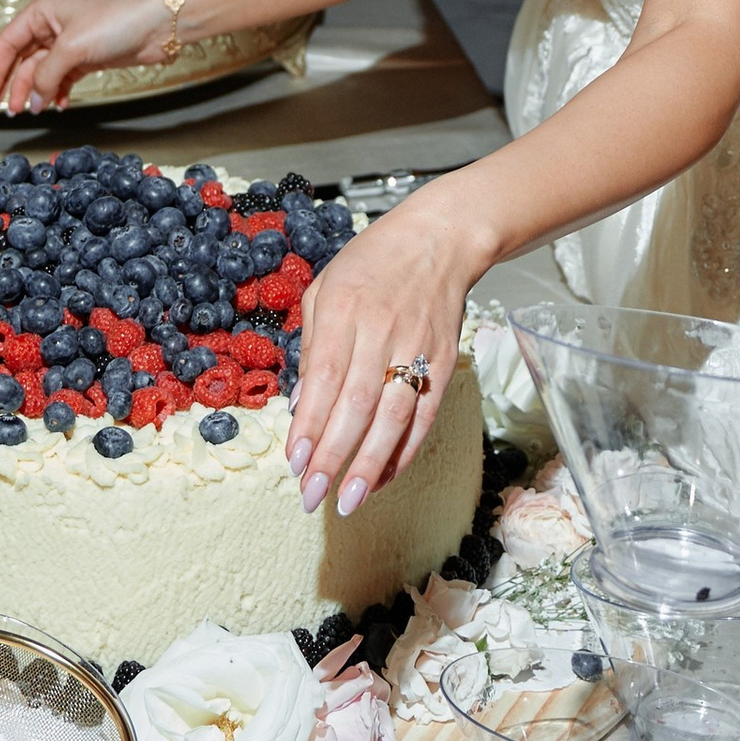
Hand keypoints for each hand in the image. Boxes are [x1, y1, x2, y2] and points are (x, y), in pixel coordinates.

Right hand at [0, 0, 181, 116]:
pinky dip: (57, 93)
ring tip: (30, 111)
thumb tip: (33, 98)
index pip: (6, 44)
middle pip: (21, 60)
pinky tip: (57, 105)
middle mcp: (52, 25)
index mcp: (41, 11)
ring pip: (41, 72)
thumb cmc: (119, 19)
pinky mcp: (86, 58)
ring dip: (35, 93)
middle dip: (11, 86)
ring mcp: (69, 43)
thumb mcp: (72, 47)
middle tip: (1, 111)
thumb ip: (46, 75)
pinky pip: (61, 79)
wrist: (159, 25)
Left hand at [285, 196, 480, 515]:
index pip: (326, 378)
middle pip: (358, 404)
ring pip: (394, 416)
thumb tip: (300, 406)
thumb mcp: (324, 290)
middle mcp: (382, 329)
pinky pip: (424, 415)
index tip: (295, 463)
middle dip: (333, 456)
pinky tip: (383, 477)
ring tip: (348, 500)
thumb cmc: (373, 263)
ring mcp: (418, 347)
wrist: (439, 241)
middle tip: (313, 495)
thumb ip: (312, 348)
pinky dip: (404, 450)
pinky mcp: (445, 361)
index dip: (309, 425)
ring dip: (370, 464)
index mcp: (344, 308)